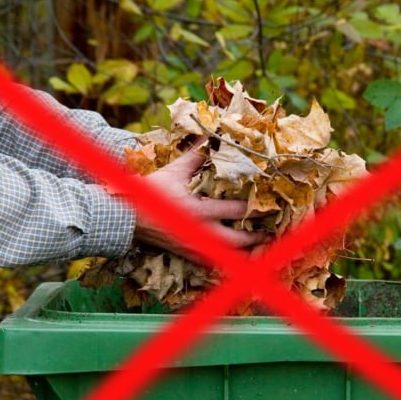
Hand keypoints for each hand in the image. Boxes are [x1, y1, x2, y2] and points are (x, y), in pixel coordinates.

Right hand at [134, 145, 266, 264]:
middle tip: (272, 230)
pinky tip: (236, 254)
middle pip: (239, 241)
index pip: (237, 211)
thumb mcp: (175, 171)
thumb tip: (212, 137)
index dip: (255, 208)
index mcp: (201, 211)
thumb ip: (196, 156)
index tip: (269, 204)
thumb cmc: (152, 192)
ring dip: (246, 251)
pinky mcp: (189, 255)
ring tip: (259, 245)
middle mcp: (202, 233)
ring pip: (229, 256)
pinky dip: (228, 258)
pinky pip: (215, 262)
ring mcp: (196, 247)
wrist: (129, 217)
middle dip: (257, 236)